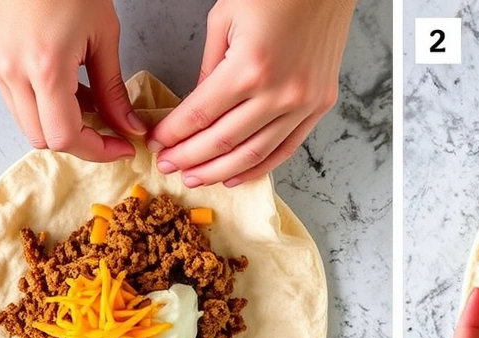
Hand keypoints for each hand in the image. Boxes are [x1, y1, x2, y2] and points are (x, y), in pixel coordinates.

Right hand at [0, 0, 144, 161]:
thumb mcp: (105, 38)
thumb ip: (114, 91)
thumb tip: (128, 128)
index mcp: (44, 68)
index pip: (65, 136)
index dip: (97, 151)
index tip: (122, 148)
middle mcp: (12, 72)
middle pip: (43, 138)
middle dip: (80, 143)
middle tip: (111, 134)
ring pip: (28, 124)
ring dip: (62, 126)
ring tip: (94, 107)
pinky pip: (19, 102)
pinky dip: (46, 107)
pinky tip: (72, 91)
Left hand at [147, 0, 356, 187]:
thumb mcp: (226, 19)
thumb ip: (210, 68)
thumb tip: (197, 108)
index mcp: (249, 68)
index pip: (200, 115)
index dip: (174, 134)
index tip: (158, 143)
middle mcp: (279, 93)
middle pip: (223, 140)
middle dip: (189, 158)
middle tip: (167, 165)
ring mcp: (303, 103)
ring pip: (255, 153)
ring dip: (221, 170)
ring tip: (197, 178)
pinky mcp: (320, 105)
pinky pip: (286, 147)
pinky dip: (260, 166)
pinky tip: (237, 175)